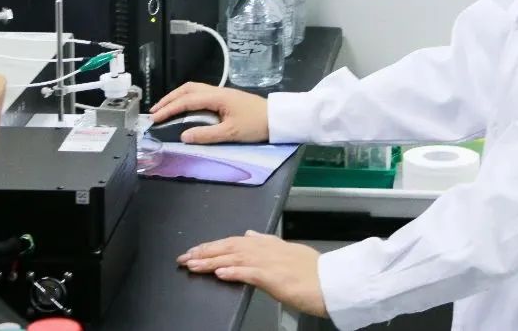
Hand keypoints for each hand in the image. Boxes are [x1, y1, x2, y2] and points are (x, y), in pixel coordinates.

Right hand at [149, 82, 269, 143]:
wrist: (277, 118)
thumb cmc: (256, 125)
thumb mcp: (231, 133)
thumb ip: (206, 135)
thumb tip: (183, 136)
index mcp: (217, 97)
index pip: (187, 100)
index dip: (169, 109)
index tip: (155, 118)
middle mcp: (217, 91)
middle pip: (187, 89)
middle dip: (169, 99)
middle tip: (155, 111)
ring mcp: (222, 93)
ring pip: (194, 90)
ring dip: (177, 97)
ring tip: (165, 108)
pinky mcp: (225, 98)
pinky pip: (200, 94)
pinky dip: (187, 99)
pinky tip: (184, 108)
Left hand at [179, 231, 326, 317]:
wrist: (332, 282)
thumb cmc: (313, 272)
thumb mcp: (289, 251)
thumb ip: (268, 243)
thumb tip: (249, 234)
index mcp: (270, 244)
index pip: (235, 242)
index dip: (214, 246)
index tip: (196, 250)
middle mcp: (267, 250)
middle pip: (230, 247)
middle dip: (205, 251)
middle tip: (185, 257)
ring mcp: (270, 262)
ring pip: (235, 258)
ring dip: (211, 260)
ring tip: (193, 263)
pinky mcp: (274, 277)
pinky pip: (250, 273)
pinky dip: (233, 271)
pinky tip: (219, 272)